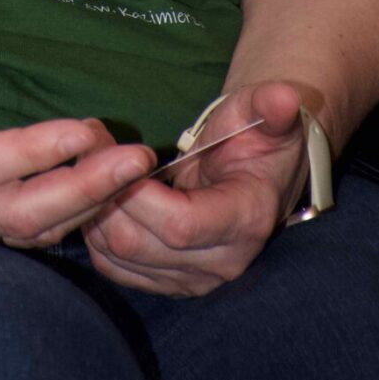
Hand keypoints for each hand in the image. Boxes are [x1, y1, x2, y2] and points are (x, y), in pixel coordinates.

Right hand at [0, 0, 154, 243]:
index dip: (37, 152)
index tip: (86, 128)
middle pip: (22, 213)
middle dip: (86, 189)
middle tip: (139, 159)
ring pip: (28, 231)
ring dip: (86, 206)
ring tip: (134, 172)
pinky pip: (22, 233)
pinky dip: (67, 219)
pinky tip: (102, 194)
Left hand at [84, 81, 310, 296]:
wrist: (255, 173)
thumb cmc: (258, 139)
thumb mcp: (267, 116)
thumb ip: (271, 106)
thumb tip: (285, 98)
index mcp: (246, 220)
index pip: (182, 225)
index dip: (142, 195)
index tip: (126, 156)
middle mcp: (220, 262)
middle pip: (141, 244)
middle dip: (107, 195)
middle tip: (93, 151)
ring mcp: (192, 278)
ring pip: (120, 257)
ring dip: (94, 210)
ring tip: (93, 167)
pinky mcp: (167, 282)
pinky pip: (115, 267)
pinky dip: (96, 232)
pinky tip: (100, 196)